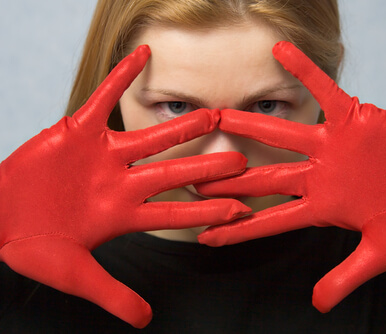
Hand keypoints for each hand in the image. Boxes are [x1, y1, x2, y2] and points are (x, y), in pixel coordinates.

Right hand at [0, 45, 248, 327]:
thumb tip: (146, 321)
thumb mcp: (75, 275)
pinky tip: (143, 55)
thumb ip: (112, 294)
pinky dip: (121, 77)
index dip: (208, 213)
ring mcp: (104, 156)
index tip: (241, 210)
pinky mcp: (79, 131)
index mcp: (124, 215)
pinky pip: (103, 99)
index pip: (175, 214)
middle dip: (208, 168)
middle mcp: (122, 183)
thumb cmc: (33, 246)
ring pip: (150, 138)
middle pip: (174, 174)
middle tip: (242, 162)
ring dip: (182, 127)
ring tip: (215, 115)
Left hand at [196, 41, 385, 312]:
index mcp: (321, 207)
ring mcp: (332, 146)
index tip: (206, 234)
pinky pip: (324, 90)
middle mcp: (318, 174)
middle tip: (191, 177)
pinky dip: (305, 72)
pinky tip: (281, 52)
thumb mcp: (381, 254)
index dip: (238, 228)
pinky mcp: (353, 119)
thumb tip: (317, 305)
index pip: (270, 220)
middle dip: (229, 180)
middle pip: (263, 177)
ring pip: (283, 134)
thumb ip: (346, 277)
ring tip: (218, 113)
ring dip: (250, 124)